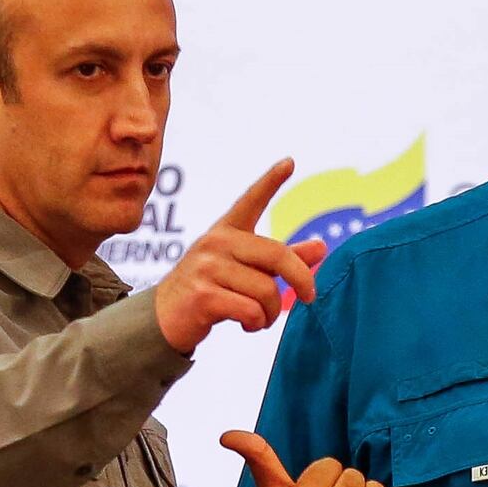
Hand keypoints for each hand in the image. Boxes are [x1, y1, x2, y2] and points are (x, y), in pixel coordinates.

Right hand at [155, 159, 326, 351]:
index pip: (251, 200)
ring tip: (259, 318)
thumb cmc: (212, 289)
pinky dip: (257, 323)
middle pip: (278, 256)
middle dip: (301, 280)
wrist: (165, 318)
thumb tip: (322, 247)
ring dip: (271, 313)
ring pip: (266, 290)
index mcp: (227, 231)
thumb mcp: (245, 269)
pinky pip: (251, 310)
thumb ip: (283, 259)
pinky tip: (248, 325)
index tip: (290, 162)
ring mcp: (207, 267)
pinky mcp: (202, 295)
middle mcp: (216, 242)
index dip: (271, 181)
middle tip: (309, 297)